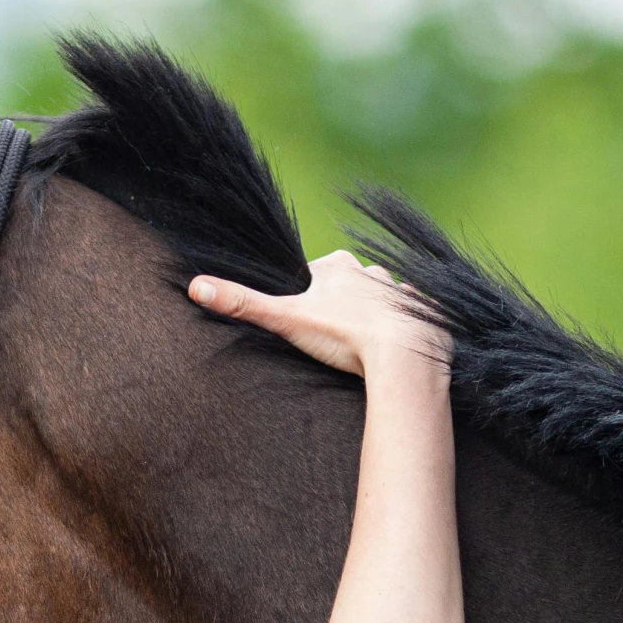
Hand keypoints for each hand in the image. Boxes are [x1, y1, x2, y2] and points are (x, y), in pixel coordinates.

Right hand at [188, 251, 447, 379]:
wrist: (403, 354)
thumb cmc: (344, 335)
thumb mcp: (286, 319)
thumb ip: (243, 304)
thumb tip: (196, 287)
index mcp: (338, 267)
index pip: (319, 271)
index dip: (311, 292)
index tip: (308, 313)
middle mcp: (372, 272)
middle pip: (353, 280)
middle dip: (345, 299)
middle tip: (336, 329)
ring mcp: (402, 291)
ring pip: (386, 295)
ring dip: (378, 311)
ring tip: (369, 339)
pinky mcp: (427, 313)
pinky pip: (417, 314)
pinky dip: (410, 325)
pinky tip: (404, 342)